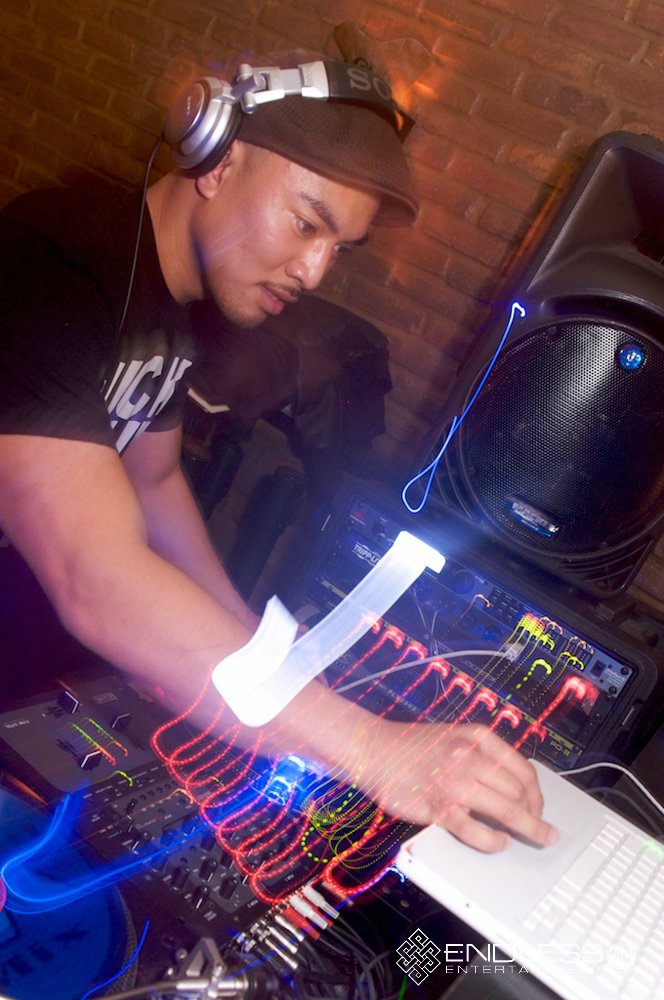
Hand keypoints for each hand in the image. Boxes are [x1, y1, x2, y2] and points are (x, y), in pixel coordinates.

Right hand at [352, 720, 558, 852]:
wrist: (374, 750)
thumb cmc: (413, 747)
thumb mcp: (455, 737)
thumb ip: (482, 756)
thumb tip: (512, 786)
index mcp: (479, 738)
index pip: (524, 769)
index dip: (538, 794)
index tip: (540, 808)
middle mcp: (471, 757)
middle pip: (520, 792)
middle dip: (534, 814)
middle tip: (537, 828)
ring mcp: (456, 782)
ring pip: (507, 811)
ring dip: (527, 830)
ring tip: (533, 838)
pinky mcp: (439, 807)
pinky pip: (477, 831)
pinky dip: (494, 841)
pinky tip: (499, 842)